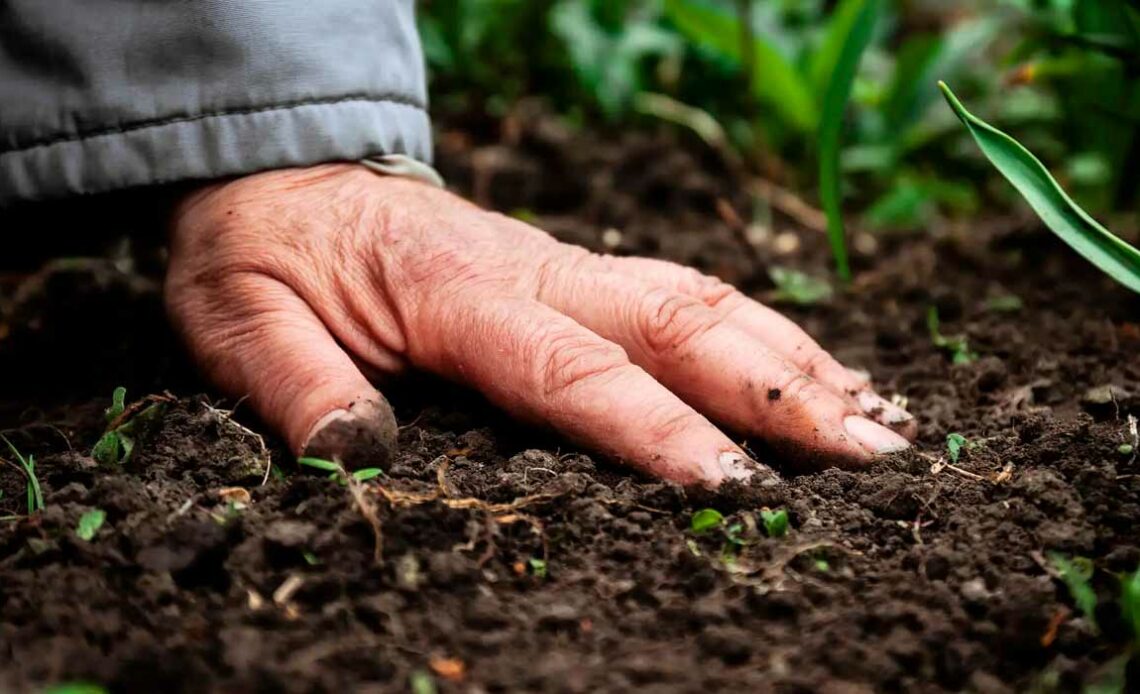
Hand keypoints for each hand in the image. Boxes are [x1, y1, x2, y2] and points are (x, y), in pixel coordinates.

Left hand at [165, 164, 913, 486]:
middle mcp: (535, 271)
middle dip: (782, 392)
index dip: (659, 431)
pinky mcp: (576, 272)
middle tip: (877, 458)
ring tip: (883, 420)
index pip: (574, 370)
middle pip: (680, 323)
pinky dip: (765, 335)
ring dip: (796, 359)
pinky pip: (686, 296)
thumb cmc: (265, 255)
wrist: (286, 178)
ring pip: (703, 301)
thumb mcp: (239, 322)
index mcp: (456, 293)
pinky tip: (816, 373)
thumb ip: (296, 387)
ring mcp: (565, 266)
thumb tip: (359, 459)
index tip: (740, 491)